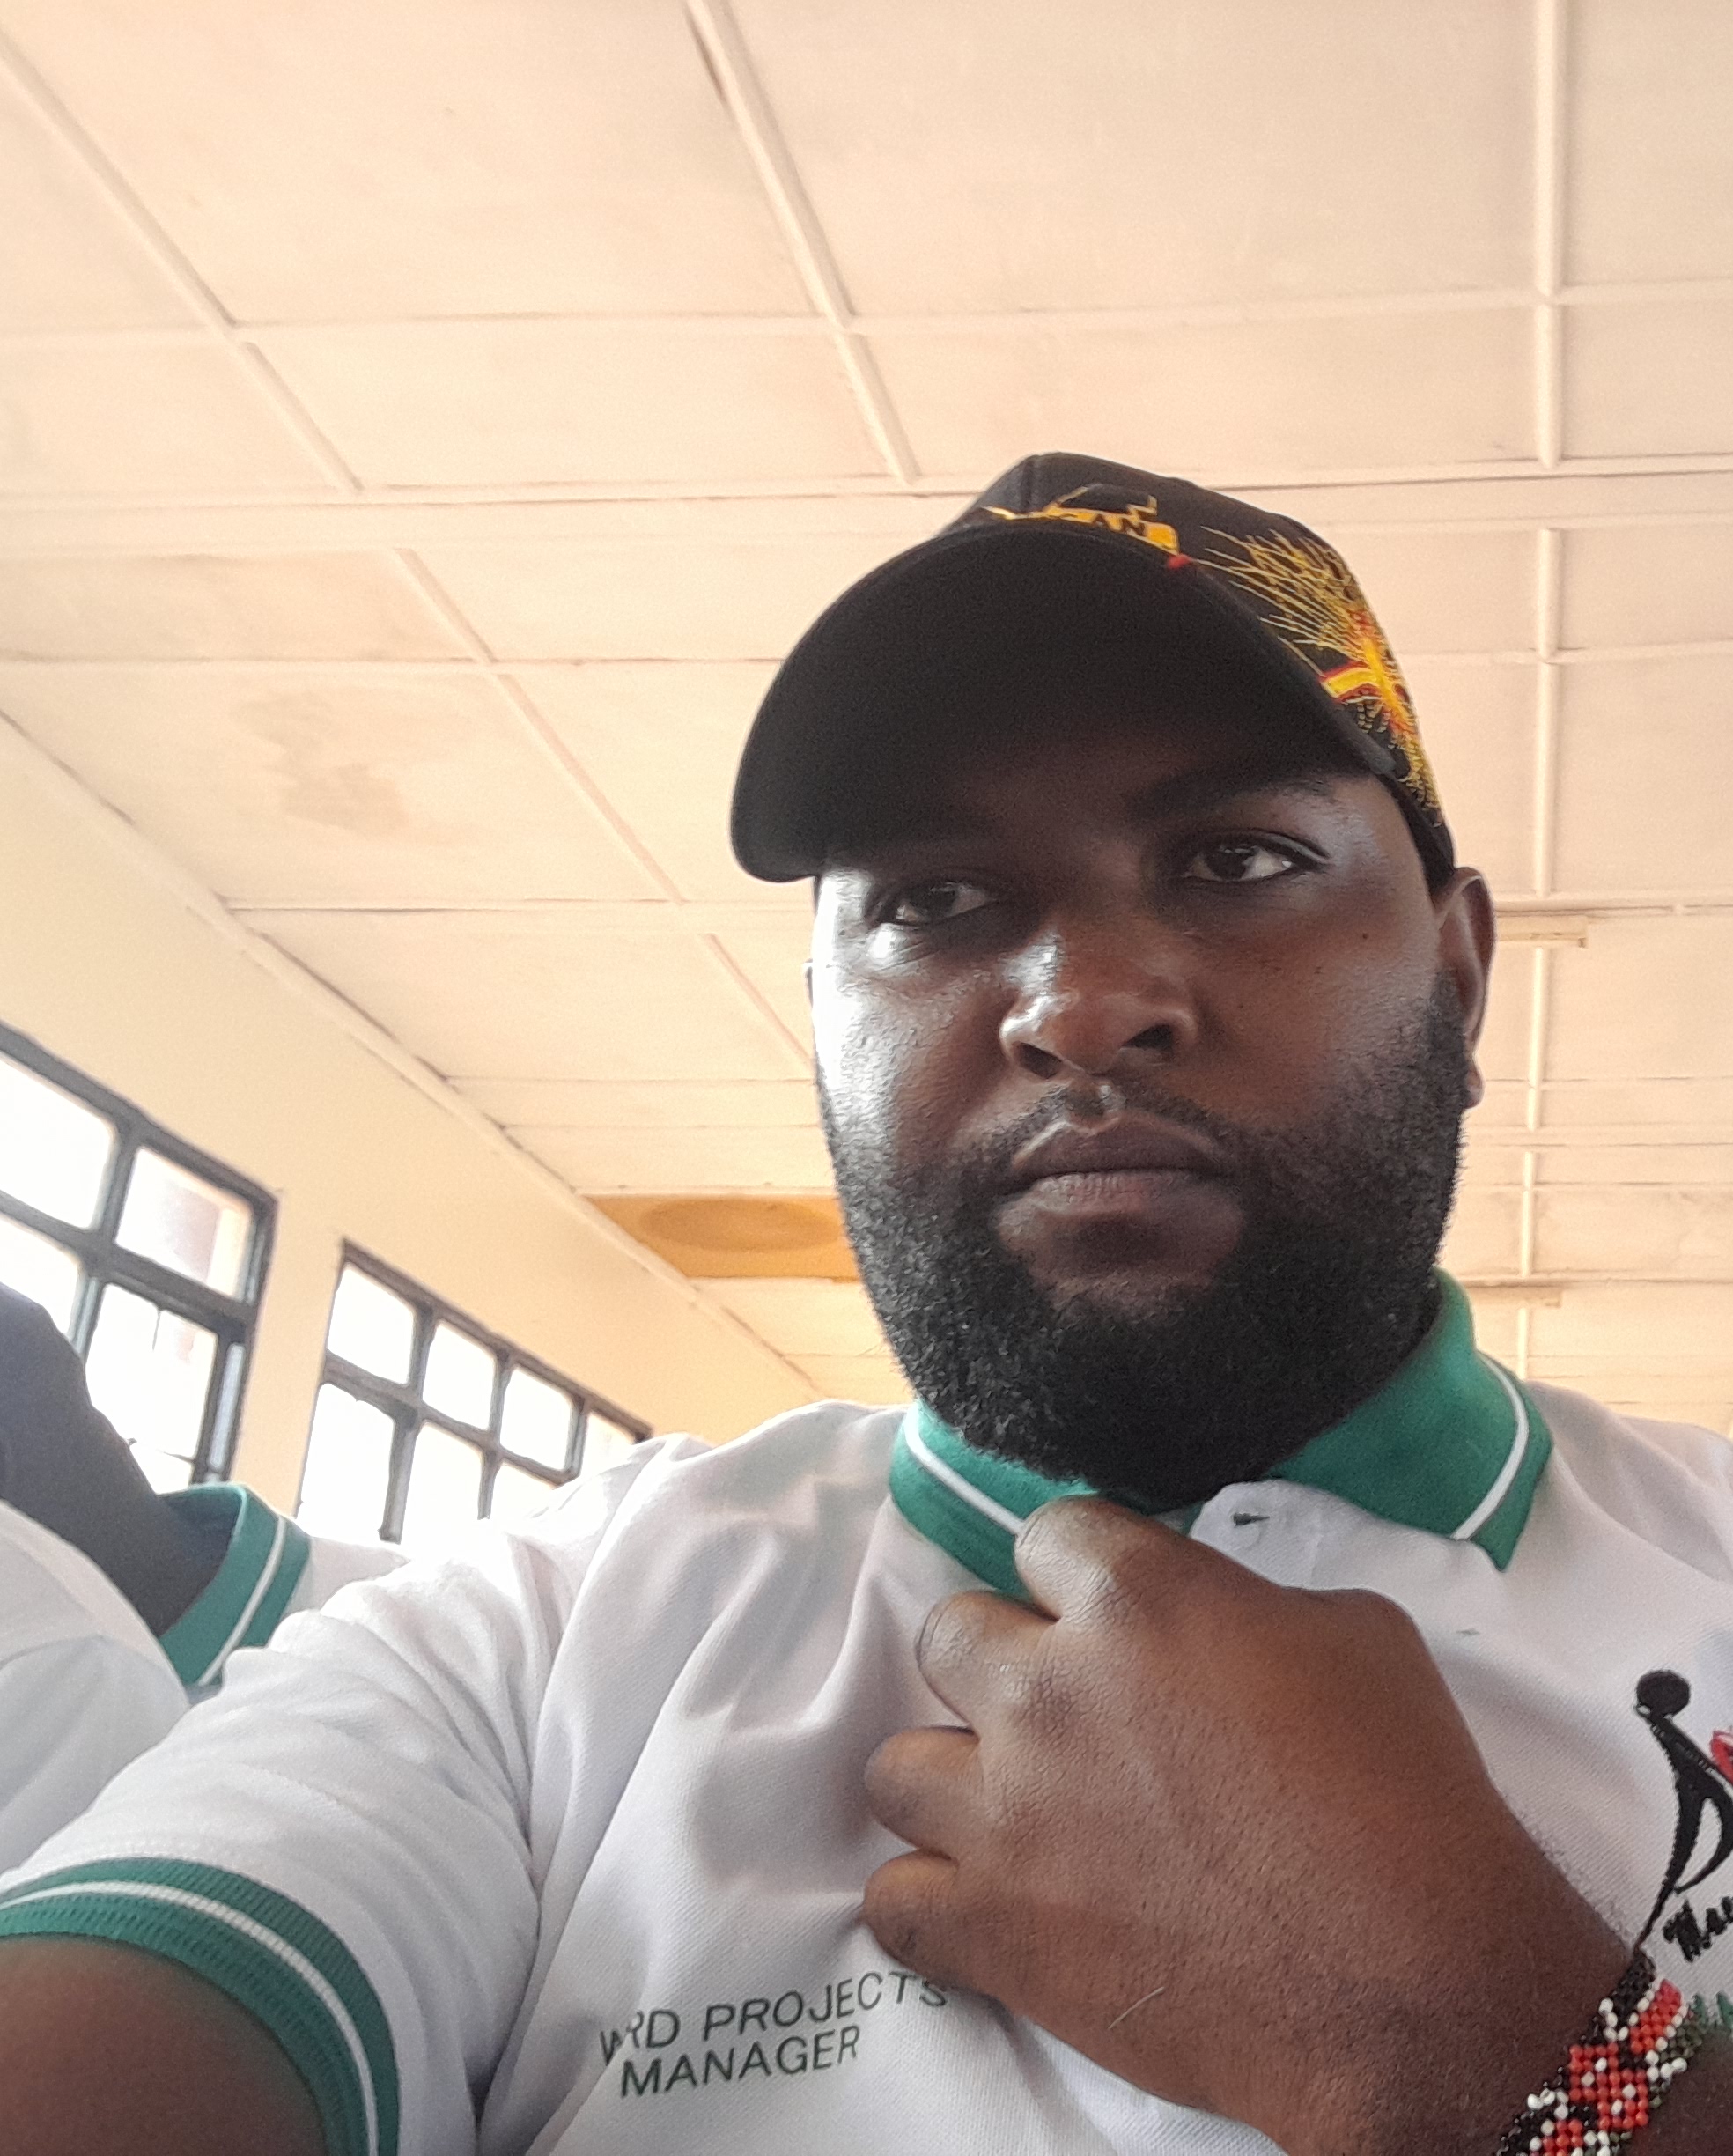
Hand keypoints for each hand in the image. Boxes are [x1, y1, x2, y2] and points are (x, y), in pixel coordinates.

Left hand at [863, 1499, 1624, 2155]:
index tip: (1107, 1619)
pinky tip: (981, 1907)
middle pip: (947, 1635)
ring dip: (951, 1783)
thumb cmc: (1405, 1798)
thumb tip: (1205, 1625)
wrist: (1411, 1985)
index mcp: (1136, 1598)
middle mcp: (1046, 1688)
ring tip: (1012, 1816)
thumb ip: (1243, 1605)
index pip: (1047, 1535)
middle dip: (998, 1666)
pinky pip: (891, 1903)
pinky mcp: (993, 1929)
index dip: (1078, 1577)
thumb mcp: (1355, 1635)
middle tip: (1062, 1719)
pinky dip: (929, 1907)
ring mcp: (1005, 1812)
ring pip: (896, 1767)